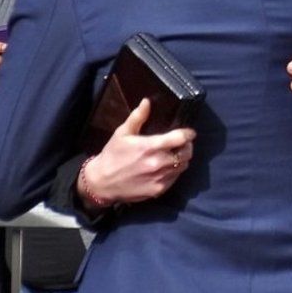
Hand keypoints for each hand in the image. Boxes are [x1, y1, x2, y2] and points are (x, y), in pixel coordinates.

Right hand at [78, 98, 195, 206]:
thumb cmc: (113, 155)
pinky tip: (167, 167)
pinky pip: (175, 179)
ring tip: (175, 154)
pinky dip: (175, 171)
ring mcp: (159, 179)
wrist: (102, 183)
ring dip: (182, 159)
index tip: (190, 132)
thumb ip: (137, 117)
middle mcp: (158, 163)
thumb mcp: (122, 133)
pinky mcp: (158, 191)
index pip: (179, 139)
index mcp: (150, 147)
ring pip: (183, 166)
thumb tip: (147, 101)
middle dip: (187, 146)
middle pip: (186, 153)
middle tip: (182, 143)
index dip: (188, 134)